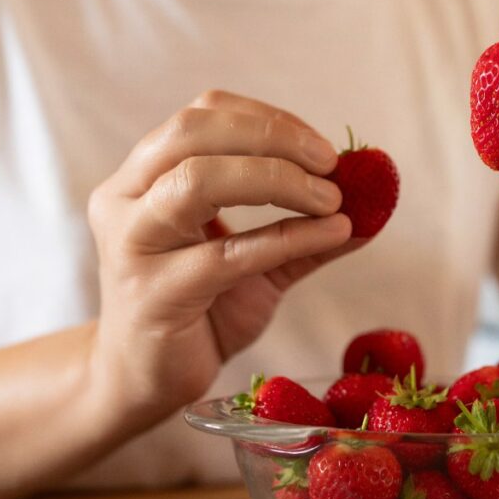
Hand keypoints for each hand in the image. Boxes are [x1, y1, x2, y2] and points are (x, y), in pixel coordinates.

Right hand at [87, 90, 353, 417]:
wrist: (148, 382)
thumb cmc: (200, 315)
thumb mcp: (260, 265)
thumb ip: (306, 233)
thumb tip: (373, 208)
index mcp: (144, 176)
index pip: (203, 115)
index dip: (269, 121)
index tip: (324, 147)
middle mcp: (125, 199)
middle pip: (195, 133)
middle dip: (273, 138)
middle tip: (332, 163)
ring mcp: (133, 245)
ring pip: (199, 181)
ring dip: (279, 180)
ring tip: (333, 200)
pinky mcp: (153, 294)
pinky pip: (227, 255)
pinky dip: (288, 237)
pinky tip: (333, 235)